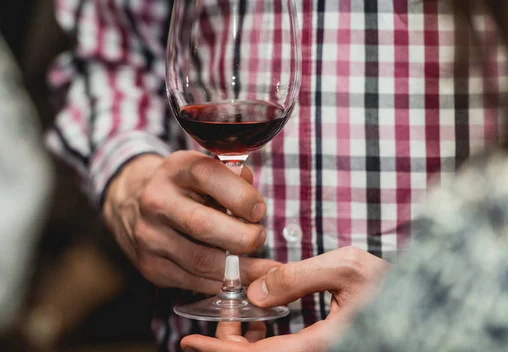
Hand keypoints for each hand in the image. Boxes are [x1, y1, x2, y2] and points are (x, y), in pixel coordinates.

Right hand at [104, 151, 280, 293]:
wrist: (133, 203)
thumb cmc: (184, 187)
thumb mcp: (204, 169)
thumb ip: (234, 178)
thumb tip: (255, 205)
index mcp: (176, 169)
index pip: (208, 176)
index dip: (241, 196)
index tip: (259, 211)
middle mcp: (157, 201)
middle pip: (203, 224)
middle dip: (242, 237)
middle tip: (259, 238)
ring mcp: (149, 235)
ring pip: (200, 260)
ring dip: (238, 268)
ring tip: (260, 268)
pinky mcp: (149, 265)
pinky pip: (193, 281)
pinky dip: (220, 282)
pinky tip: (237, 279)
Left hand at [181, 246, 389, 350]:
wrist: (420, 298)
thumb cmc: (389, 282)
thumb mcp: (344, 267)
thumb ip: (298, 277)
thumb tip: (254, 292)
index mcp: (323, 343)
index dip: (221, 349)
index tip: (191, 340)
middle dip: (228, 342)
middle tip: (212, 318)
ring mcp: (319, 351)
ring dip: (243, 339)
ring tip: (234, 312)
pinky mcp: (321, 348)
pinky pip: (283, 350)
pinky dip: (262, 337)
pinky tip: (258, 316)